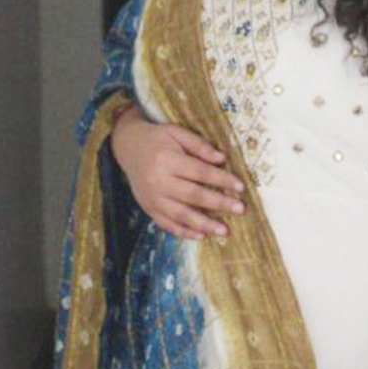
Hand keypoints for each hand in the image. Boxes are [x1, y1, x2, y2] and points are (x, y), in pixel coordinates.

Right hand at [109, 108, 244, 238]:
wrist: (127, 146)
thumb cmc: (157, 138)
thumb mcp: (176, 132)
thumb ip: (198, 145)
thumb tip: (222, 158)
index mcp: (167, 160)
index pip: (200, 172)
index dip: (221, 179)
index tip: (240, 187)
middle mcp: (158, 181)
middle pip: (193, 195)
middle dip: (218, 203)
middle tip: (240, 209)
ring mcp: (152, 198)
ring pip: (181, 214)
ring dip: (204, 224)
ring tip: (224, 231)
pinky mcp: (148, 208)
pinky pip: (167, 224)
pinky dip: (183, 232)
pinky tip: (201, 236)